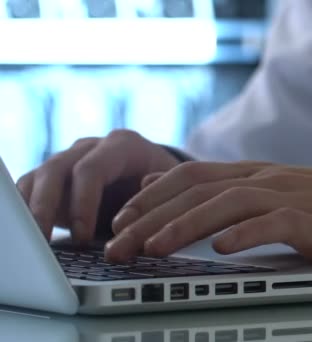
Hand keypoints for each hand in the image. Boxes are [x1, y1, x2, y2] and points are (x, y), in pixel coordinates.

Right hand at [16, 130, 179, 242]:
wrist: (160, 178)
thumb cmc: (168, 186)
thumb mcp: (172, 190)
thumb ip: (157, 198)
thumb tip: (141, 212)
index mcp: (123, 145)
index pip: (92, 168)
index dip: (83, 202)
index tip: (82, 236)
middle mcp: (91, 148)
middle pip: (57, 170)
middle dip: (46, 206)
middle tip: (42, 241)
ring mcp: (71, 160)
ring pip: (39, 178)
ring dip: (31, 210)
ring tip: (32, 242)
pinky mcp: (56, 179)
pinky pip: (31, 188)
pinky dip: (27, 210)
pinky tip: (29, 234)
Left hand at [106, 162, 311, 262]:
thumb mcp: (279, 194)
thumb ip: (234, 194)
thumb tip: (187, 200)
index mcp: (255, 174)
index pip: (190, 175)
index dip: (150, 194)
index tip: (121, 218)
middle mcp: (266, 179)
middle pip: (196, 190)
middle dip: (150, 214)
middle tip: (118, 241)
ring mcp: (290, 196)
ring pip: (226, 203)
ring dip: (184, 225)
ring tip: (153, 247)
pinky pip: (272, 222)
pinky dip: (243, 234)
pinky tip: (220, 249)